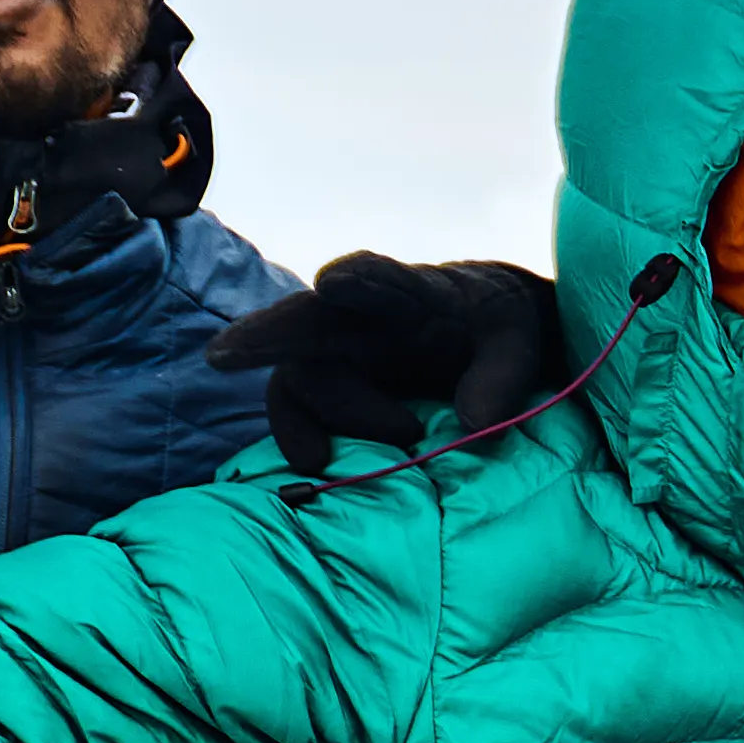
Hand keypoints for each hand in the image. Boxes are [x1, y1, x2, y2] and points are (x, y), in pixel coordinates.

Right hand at [252, 249, 577, 478]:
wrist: (484, 333)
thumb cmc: (497, 328)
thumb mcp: (518, 342)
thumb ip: (501, 379)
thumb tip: (476, 427)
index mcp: (414, 295)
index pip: (383, 280)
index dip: (360, 280)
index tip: (335, 281)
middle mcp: (363, 318)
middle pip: (306, 319)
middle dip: (265, 333)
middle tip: (225, 355)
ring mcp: (340, 351)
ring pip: (300, 374)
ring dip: (314, 415)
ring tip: (342, 452)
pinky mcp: (332, 386)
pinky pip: (299, 408)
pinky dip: (299, 434)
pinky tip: (313, 462)